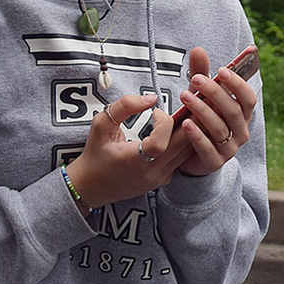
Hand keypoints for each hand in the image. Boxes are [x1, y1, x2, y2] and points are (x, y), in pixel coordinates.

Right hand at [67, 91, 190, 209]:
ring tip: (190, 112)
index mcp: (133, 161)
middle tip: (190, 103)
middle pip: (182, 145)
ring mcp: (160, 177)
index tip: (155, 112)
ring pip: (186, 152)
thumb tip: (151, 98)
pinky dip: (184, 143)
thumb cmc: (95, 154)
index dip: (163, 122)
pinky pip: (182, 159)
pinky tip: (183, 129)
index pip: (160, 143)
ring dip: (189, 131)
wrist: (92, 186)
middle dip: (187, 121)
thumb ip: (125, 106)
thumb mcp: (102, 124)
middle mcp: (151, 172)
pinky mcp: (164, 178)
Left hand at [175, 46, 258, 177]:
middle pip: (232, 110)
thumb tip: (198, 49)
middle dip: (214, 93)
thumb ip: (201, 74)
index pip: (248, 98)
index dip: (238, 84)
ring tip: (185, 96)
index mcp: (242, 114)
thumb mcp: (200, 97)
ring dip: (202, 110)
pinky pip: (208, 148)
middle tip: (196, 79)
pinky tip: (186, 123)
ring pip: (219, 128)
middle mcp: (240, 131)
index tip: (222, 70)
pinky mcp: (215, 162)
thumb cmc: (200, 120)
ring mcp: (229, 149)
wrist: (190, 156)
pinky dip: (197, 135)